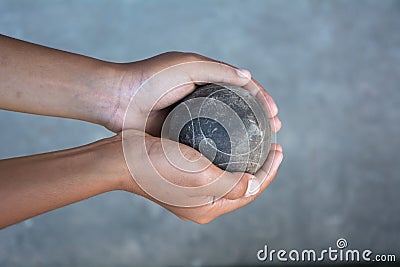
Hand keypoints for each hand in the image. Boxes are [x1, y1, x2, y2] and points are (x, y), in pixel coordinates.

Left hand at [101, 52, 281, 134]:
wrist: (116, 99)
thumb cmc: (149, 78)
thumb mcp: (186, 66)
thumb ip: (217, 70)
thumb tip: (248, 77)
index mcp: (205, 77)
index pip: (241, 86)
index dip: (260, 98)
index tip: (275, 114)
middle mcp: (200, 96)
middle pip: (236, 108)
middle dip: (257, 118)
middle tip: (273, 132)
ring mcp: (190, 116)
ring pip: (223, 126)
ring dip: (242, 136)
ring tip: (259, 148)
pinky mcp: (180, 131)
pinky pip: (205, 140)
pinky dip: (220, 147)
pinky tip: (232, 158)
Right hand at [120, 130, 283, 223]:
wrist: (123, 158)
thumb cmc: (160, 165)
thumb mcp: (201, 176)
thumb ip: (232, 184)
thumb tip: (256, 186)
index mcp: (208, 208)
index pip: (249, 193)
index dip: (269, 172)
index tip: (280, 149)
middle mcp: (200, 204)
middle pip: (240, 186)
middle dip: (259, 166)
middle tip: (272, 143)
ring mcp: (190, 192)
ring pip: (227, 176)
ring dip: (243, 159)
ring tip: (256, 140)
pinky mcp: (182, 178)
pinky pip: (212, 168)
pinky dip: (225, 155)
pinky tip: (229, 139)